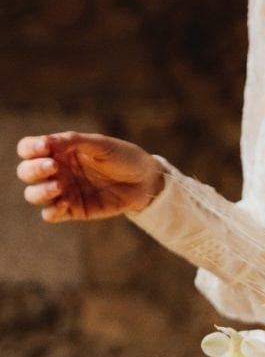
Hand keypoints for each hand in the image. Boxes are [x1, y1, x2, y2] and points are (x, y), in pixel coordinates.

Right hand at [16, 131, 163, 222]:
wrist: (146, 181)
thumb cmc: (123, 157)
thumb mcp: (100, 145)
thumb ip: (73, 141)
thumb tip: (47, 142)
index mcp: (60, 150)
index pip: (30, 149)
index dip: (30, 148)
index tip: (45, 147)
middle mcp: (57, 170)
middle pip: (26, 172)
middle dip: (33, 169)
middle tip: (52, 166)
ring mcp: (64, 191)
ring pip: (33, 194)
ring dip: (40, 190)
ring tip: (59, 185)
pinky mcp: (73, 210)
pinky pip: (51, 214)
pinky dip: (51, 210)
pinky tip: (63, 203)